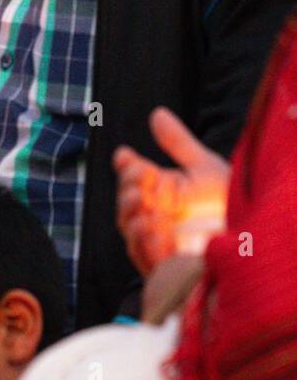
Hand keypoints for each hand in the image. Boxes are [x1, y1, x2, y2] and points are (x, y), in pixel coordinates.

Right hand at [113, 106, 229, 277]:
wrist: (252, 242)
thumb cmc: (229, 205)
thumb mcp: (204, 167)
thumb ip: (177, 143)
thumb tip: (156, 113)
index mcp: (158, 193)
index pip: (132, 179)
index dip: (127, 167)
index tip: (127, 155)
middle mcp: (152, 216)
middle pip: (126, 202)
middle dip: (127, 189)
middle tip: (138, 178)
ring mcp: (155, 241)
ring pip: (129, 227)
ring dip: (131, 214)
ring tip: (141, 203)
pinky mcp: (161, 265)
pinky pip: (143, 255)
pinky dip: (145, 242)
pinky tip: (153, 228)